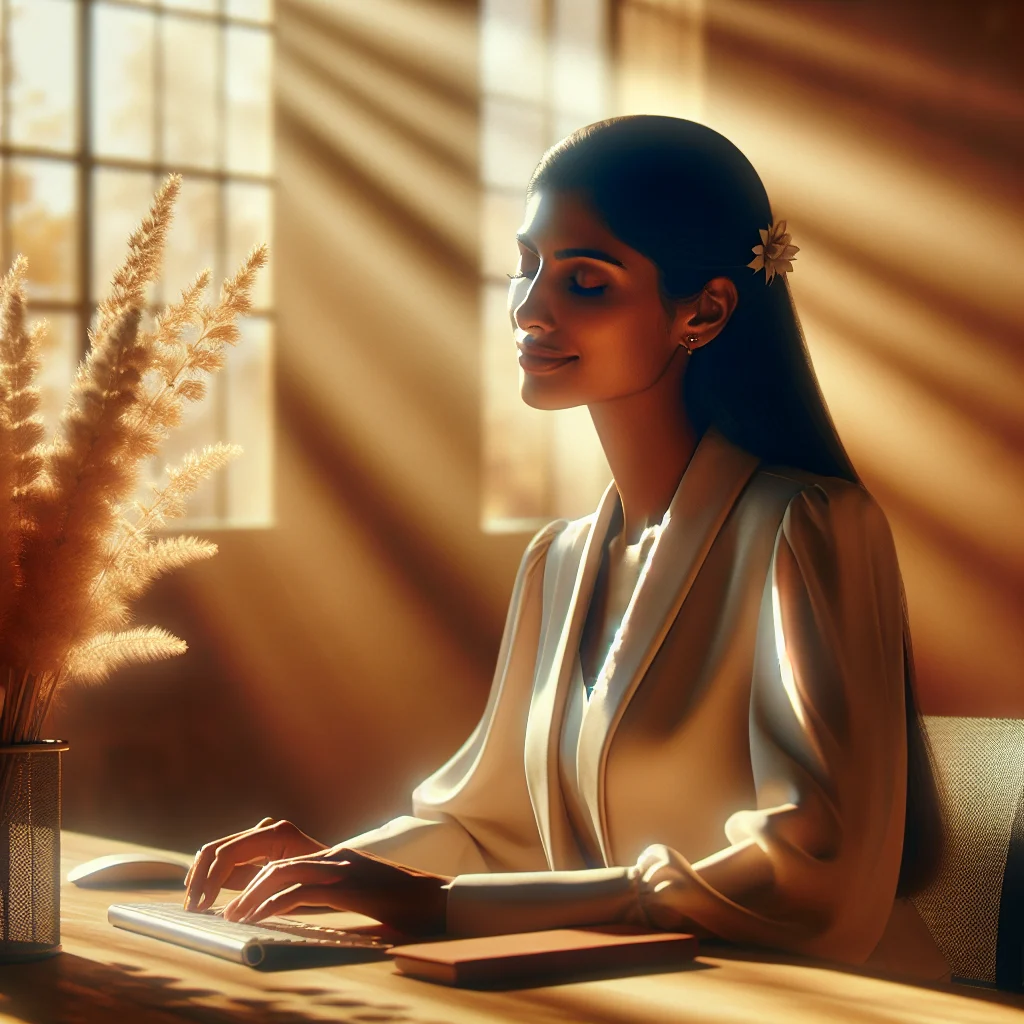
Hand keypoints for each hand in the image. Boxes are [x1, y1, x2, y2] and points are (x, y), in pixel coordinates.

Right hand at [184, 817, 326, 911]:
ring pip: (216, 851)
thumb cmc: (323, 883)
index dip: (211, 880)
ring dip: (201, 877)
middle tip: (191, 908)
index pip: (229, 853)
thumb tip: (226, 908)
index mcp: (276, 834)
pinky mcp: (256, 847)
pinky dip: (211, 875)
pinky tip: (203, 896)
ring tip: (193, 905)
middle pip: (216, 849)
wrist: (344, 873)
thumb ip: (258, 891)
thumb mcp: (292, 889)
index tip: (202, 906)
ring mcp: (260, 834)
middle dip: (200, 879)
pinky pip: (225, 857)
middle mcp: (266, 828)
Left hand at [221, 846, 452, 936]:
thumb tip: (297, 918)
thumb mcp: (359, 898)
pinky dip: (274, 905)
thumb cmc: (403, 905)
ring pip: (281, 871)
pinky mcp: (347, 885)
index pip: (281, 858)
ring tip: (233, 916)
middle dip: (241, 882)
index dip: (251, 876)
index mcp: (334, 857)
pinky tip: (259, 920)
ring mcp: (340, 867)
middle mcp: (333, 856)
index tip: (232, 899)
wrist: (437, 900)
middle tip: (223, 909)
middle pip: (273, 859)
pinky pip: (300, 891)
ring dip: (251, 895)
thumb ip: (331, 899)